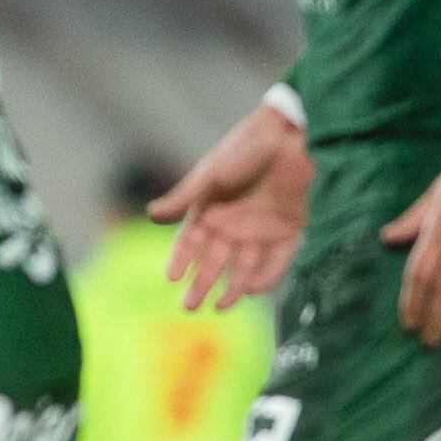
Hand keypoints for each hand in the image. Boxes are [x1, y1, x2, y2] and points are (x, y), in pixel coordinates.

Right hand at [152, 104, 310, 311]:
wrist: (290, 134)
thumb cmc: (244, 149)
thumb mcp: (209, 173)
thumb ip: (183, 198)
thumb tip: (151, 216)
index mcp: (209, 209)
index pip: (189, 242)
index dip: (180, 260)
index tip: (170, 278)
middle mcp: (233, 223)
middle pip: (214, 261)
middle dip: (201, 284)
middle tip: (189, 306)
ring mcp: (261, 229)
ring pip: (243, 266)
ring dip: (232, 287)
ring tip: (220, 306)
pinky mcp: (289, 229)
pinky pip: (277, 261)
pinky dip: (266, 276)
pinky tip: (252, 289)